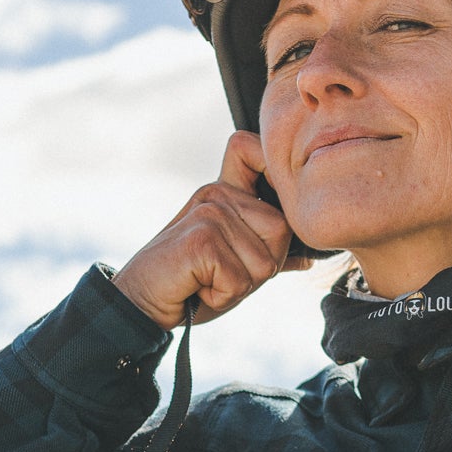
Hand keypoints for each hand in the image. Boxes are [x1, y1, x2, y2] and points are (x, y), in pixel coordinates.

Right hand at [113, 131, 310, 328]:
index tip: (267, 200)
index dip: (270, 165)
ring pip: (265, 261)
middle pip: (281, 229)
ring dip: (241, 286)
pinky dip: (223, 296)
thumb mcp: (235, 266)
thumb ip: (266, 253)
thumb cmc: (190, 284)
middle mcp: (217, 193)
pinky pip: (241, 279)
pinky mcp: (202, 238)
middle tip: (222, 273)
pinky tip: (197, 288)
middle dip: (262, 267)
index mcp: (224, 192)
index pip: (250, 149)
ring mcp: (209, 212)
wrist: (141, 302)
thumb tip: (309, 259)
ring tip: (207, 281)